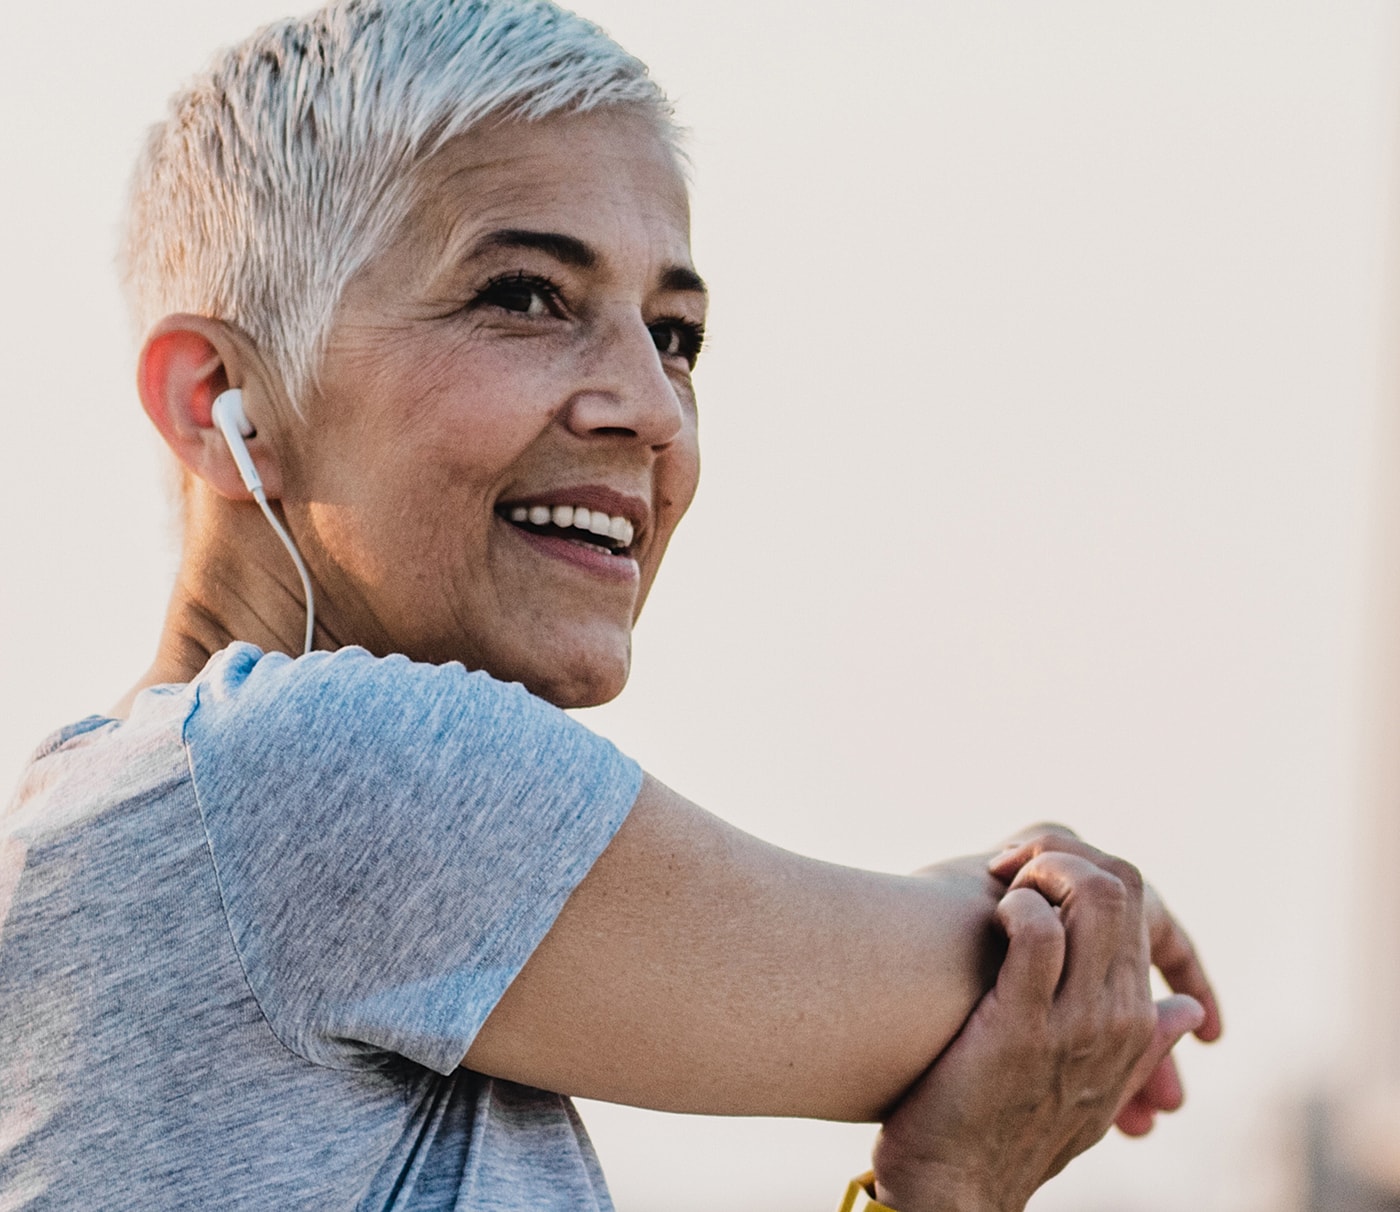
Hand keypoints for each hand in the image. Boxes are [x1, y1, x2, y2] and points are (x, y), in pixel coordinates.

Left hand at [871, 843, 1205, 1211]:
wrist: (955, 1191)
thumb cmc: (1007, 1135)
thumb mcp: (1094, 1096)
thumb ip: (1146, 1050)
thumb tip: (1188, 1013)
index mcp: (1135, 1023)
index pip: (1143, 903)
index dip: (1087, 867)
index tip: (1035, 876)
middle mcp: (1117, 1016)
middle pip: (1122, 885)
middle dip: (1064, 855)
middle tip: (1012, 868)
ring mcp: (1073, 1020)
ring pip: (1093, 896)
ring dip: (1043, 870)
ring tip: (1002, 886)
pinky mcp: (1021, 1024)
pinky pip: (1036, 930)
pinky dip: (1015, 905)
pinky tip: (989, 913)